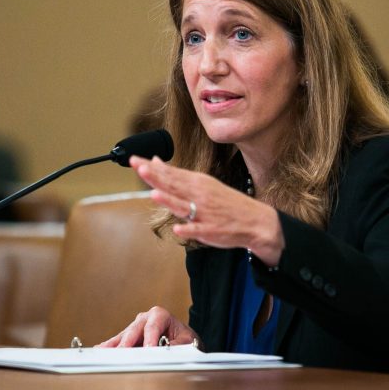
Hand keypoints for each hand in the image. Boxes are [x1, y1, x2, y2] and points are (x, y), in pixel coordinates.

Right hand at [95, 306, 198, 347]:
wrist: (183, 340)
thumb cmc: (184, 338)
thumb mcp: (187, 342)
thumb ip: (177, 346)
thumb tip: (167, 352)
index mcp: (160, 315)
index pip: (153, 326)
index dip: (150, 338)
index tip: (148, 349)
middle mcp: (145, 318)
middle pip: (135, 330)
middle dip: (129, 342)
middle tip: (123, 354)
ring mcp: (135, 327)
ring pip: (124, 336)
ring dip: (115, 345)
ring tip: (103, 352)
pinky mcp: (129, 337)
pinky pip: (118, 342)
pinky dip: (110, 347)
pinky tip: (100, 350)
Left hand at [130, 155, 284, 266]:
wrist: (255, 220)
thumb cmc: (226, 202)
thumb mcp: (203, 183)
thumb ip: (176, 175)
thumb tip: (154, 161)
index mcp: (197, 182)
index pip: (170, 173)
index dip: (151, 167)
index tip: (133, 160)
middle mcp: (200, 195)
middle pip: (174, 185)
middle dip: (156, 177)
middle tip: (139, 167)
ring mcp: (205, 213)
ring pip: (183, 206)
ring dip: (169, 200)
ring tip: (154, 194)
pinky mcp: (211, 230)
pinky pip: (197, 230)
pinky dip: (187, 229)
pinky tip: (177, 229)